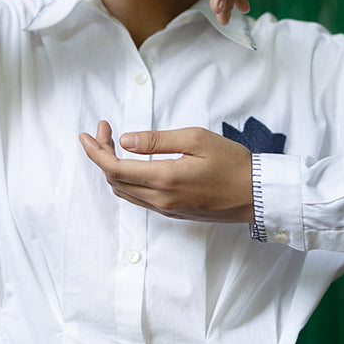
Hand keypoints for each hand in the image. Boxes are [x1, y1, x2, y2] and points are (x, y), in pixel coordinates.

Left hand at [79, 121, 254, 223]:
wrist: (256, 194)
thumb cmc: (232, 162)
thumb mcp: (196, 139)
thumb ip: (157, 140)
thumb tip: (125, 141)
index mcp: (165, 179)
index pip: (115, 168)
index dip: (96, 151)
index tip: (87, 133)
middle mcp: (161, 199)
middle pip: (115, 181)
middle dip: (101, 155)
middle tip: (104, 130)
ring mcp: (166, 209)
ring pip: (124, 192)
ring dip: (112, 168)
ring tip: (113, 143)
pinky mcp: (173, 212)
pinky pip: (139, 198)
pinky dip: (127, 179)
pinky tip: (132, 162)